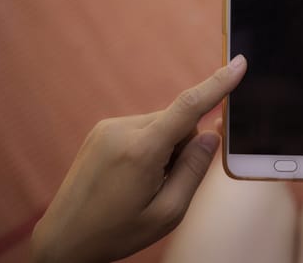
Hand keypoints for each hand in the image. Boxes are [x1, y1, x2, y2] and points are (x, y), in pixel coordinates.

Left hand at [31, 55, 246, 262]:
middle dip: (183, 146)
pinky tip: (132, 174)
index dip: (217, 83)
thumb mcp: (167, 212)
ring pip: (160, 125)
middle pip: (177, 122)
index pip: (188, 107)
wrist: (64, 238)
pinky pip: (142, 128)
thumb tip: (210, 135)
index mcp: (141, 151)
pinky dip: (149, 145)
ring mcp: (108, 127)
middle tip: (167, 181)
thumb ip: (194, 170)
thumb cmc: (117, 231)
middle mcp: (122, 129)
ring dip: (164, 148)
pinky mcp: (102, 130)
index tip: (238, 63)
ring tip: (144, 182)